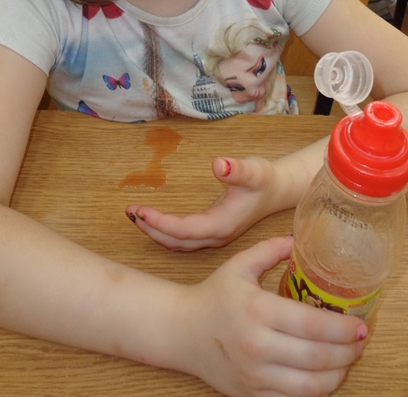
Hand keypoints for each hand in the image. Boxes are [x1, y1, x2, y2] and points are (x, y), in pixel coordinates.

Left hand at [126, 156, 275, 250]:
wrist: (278, 190)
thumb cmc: (265, 179)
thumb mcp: (254, 170)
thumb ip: (237, 169)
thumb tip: (218, 164)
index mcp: (222, 224)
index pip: (184, 230)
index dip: (160, 222)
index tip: (139, 210)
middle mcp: (216, 236)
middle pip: (177, 241)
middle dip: (151, 229)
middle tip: (129, 212)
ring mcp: (214, 237)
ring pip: (178, 243)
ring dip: (155, 232)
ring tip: (134, 216)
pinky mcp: (211, 232)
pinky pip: (182, 239)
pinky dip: (165, 231)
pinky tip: (152, 219)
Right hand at [182, 237, 365, 396]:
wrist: (182, 330)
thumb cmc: (214, 295)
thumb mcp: (240, 264)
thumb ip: (271, 249)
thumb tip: (300, 240)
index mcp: (258, 310)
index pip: (312, 325)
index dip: (343, 329)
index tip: (361, 325)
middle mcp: (258, 346)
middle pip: (317, 358)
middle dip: (348, 353)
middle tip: (360, 343)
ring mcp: (255, 374)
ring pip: (310, 386)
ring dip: (337, 376)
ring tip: (347, 360)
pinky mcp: (251, 394)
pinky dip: (315, 392)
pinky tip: (324, 377)